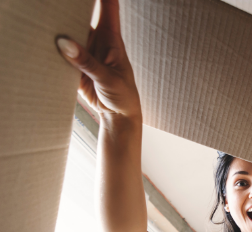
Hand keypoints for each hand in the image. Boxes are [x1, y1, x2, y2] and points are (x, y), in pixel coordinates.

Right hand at [56, 0, 140, 119]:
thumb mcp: (108, 78)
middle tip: (56, 6)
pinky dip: (52, 50)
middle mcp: (97, 41)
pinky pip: (60, 53)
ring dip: (58, 31)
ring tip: (47, 24)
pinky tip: (43, 44)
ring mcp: (84, 52)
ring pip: (68, 34)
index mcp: (112, 39)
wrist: (118, 115)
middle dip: (70, 11)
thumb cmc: (123, 95)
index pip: (109, 9)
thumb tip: (64, 43)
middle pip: (82, 17)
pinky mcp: (74, 65)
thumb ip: (87, 62)